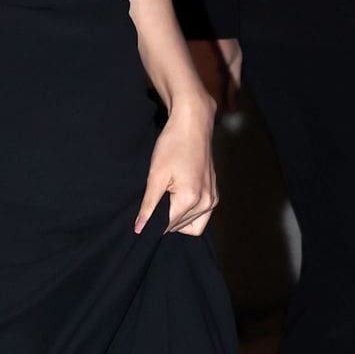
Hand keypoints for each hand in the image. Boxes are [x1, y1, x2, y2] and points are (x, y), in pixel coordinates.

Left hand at [135, 96, 217, 237]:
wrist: (193, 124)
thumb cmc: (173, 145)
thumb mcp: (155, 176)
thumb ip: (148, 206)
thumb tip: (140, 229)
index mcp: (190, 199)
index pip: (167, 227)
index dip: (153, 223)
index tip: (145, 211)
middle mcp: (206, 203)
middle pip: (179, 227)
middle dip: (165, 219)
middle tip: (156, 198)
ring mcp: (213, 199)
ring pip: (192, 226)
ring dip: (177, 218)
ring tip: (167, 197)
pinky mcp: (215, 195)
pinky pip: (202, 216)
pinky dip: (189, 214)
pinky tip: (177, 199)